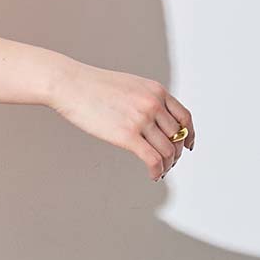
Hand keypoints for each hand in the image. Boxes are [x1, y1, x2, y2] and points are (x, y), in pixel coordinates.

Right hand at [47, 60, 194, 179]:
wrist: (71, 84)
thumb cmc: (92, 85)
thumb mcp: (129, 85)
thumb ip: (145, 99)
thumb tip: (152, 119)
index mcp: (156, 91)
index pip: (184, 117)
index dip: (189, 134)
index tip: (187, 145)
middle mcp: (153, 104)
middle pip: (177, 137)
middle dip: (175, 154)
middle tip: (169, 163)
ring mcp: (142, 119)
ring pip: (168, 151)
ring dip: (167, 165)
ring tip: (160, 171)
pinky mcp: (127, 135)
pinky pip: (153, 159)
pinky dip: (157, 171)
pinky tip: (152, 175)